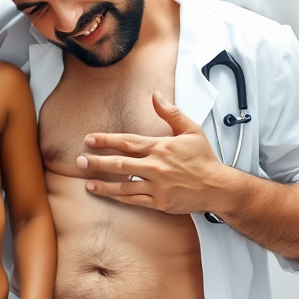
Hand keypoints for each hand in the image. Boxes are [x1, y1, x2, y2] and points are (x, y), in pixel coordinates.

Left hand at [76, 91, 238, 215]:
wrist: (218, 187)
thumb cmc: (204, 159)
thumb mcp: (191, 130)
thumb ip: (170, 113)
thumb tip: (155, 96)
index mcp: (161, 147)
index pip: (127, 142)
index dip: (106, 140)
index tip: (89, 139)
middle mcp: (156, 167)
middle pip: (119, 163)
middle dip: (96, 161)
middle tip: (79, 160)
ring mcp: (157, 186)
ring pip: (123, 185)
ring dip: (103, 183)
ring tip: (86, 181)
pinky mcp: (159, 202)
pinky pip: (133, 200)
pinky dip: (117, 197)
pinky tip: (105, 193)